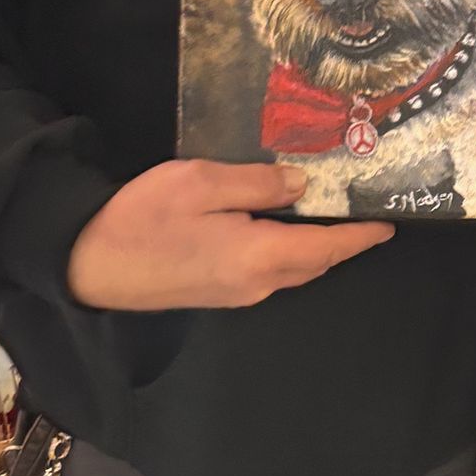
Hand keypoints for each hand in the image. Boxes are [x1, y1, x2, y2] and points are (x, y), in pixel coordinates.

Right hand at [67, 159, 391, 310]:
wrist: (86, 264)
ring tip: (328, 210)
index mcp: (257, 256)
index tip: (390, 222)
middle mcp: (256, 284)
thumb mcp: (198, 182)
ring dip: (315, 245)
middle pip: (314, 262)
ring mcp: (236, 294)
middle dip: (343, 240)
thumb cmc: (140, 219)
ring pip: (292, 268)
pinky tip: (282, 223)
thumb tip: (299, 186)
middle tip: (363, 206)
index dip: (361, 235)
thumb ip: (254, 182)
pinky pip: (269, 271)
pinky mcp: (218, 293)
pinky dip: (288, 250)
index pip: (327, 248)